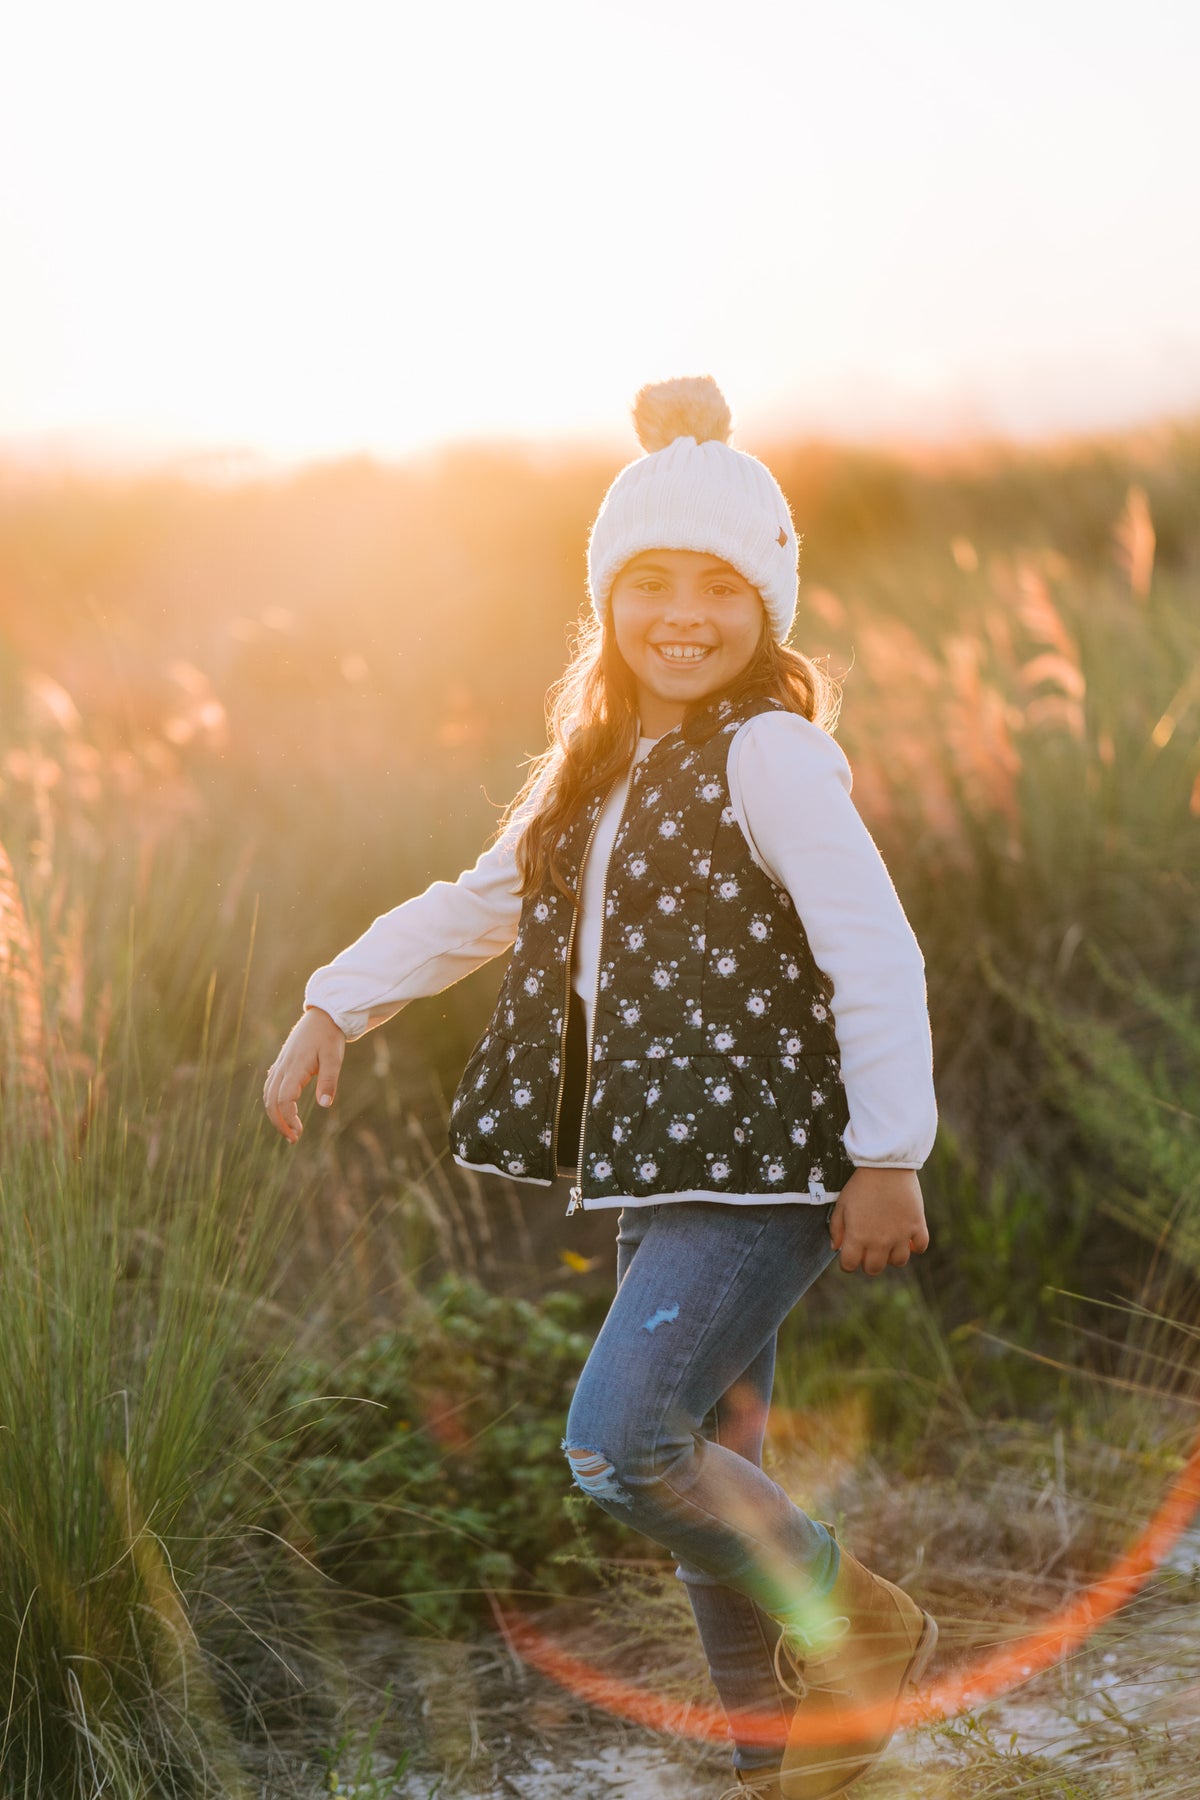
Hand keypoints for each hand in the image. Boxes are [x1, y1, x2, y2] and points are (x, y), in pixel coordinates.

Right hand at [262, 1006, 345, 1143]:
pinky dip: (273, 1102)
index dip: (288, 1119)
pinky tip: (284, 1111)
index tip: (299, 1132)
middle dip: (279, 1123)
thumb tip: (324, 1104)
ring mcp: (280, 1065)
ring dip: (275, 1115)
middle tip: (294, 1139)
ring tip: (290, 1130)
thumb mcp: (334, 1058)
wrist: (323, 1016)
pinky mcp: (281, 1064)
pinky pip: (270, 1086)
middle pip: (271, 1101)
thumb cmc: (329, 1037)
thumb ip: (329, 1081)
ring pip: (268, 1095)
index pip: (284, 1100)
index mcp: (295, 1068)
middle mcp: (283, 1068)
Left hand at [828, 1167, 929, 1275]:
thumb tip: (836, 1247)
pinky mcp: (917, 1226)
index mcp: (857, 1237)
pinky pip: (920, 1247)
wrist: (885, 1165)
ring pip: (898, 1262)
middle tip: (868, 1248)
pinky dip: (915, 1245)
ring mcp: (900, 1235)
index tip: (849, 1254)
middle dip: (868, 1262)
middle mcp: (879, 1241)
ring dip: (891, 1256)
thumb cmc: (861, 1184)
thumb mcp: (842, 1204)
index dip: (847, 1262)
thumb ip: (836, 1228)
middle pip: (874, 1269)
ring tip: (888, 1242)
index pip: (850, 1265)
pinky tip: (907, 1237)